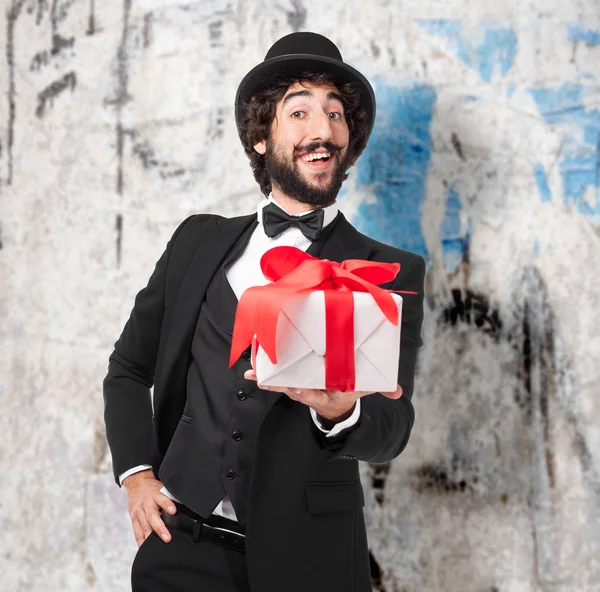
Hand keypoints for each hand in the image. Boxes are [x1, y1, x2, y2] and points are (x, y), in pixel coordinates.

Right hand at [123, 469, 176, 546]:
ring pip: (144, 526)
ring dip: (150, 538)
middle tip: (167, 538)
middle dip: (160, 528)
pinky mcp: (133, 519)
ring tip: (156, 546)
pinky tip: (144, 547)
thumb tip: (185, 506)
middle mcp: (146, 504)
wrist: (137, 483)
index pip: (162, 499)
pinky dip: (140, 540)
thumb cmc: (153, 488)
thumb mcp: (162, 488)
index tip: (174, 511)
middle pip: (152, 517)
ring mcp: (139, 512)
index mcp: (155, 495)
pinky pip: (137, 531)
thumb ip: (170, 497)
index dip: (167, 505)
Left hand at [243, 369, 401, 423]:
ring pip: (281, 384)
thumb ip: (381, 389)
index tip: (299, 390)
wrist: (337, 404)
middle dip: (278, 385)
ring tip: (252, 373)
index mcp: (326, 394)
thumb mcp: (365, 389)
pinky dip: (264, 376)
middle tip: (263, 380)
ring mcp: (299, 388)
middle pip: (293, 389)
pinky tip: (250, 372)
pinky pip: (277, 380)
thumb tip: (398, 392)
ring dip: (267, 378)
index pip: (316, 395)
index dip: (306, 393)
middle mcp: (310, 392)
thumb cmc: (349, 389)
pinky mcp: (292, 383)